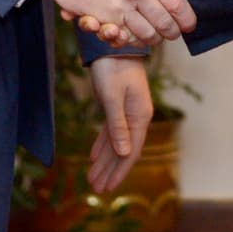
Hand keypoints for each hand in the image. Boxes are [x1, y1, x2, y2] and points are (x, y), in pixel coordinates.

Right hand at [49, 0, 194, 44]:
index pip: (176, 3)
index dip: (187, 18)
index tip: (190, 24)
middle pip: (164, 23)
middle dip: (172, 32)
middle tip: (175, 34)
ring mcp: (119, 7)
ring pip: (147, 35)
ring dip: (155, 39)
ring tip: (158, 37)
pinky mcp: (105, 20)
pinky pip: (128, 38)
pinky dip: (135, 41)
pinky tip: (138, 36)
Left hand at [87, 55, 151, 192]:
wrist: (112, 41)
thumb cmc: (112, 67)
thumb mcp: (112, 97)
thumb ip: (118, 126)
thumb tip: (125, 153)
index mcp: (139, 116)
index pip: (131, 151)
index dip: (120, 171)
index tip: (108, 188)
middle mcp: (137, 117)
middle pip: (124, 150)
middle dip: (110, 171)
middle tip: (96, 190)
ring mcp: (128, 111)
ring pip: (117, 142)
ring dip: (105, 161)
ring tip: (93, 179)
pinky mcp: (118, 105)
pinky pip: (111, 130)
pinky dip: (103, 144)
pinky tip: (94, 156)